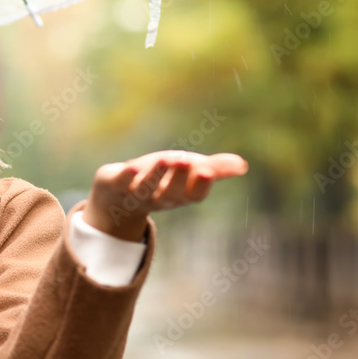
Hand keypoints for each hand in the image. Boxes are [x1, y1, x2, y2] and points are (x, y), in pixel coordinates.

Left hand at [82, 151, 247, 241]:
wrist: (116, 195)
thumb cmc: (159, 180)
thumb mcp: (186, 171)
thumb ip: (214, 168)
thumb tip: (243, 165)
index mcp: (178, 195)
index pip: (193, 195)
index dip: (201, 185)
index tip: (208, 171)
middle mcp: (158, 199)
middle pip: (171, 194)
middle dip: (179, 179)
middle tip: (185, 161)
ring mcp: (134, 194)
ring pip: (146, 189)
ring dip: (155, 177)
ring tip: (166, 159)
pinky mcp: (113, 185)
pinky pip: (119, 183)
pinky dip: (125, 177)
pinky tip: (131, 168)